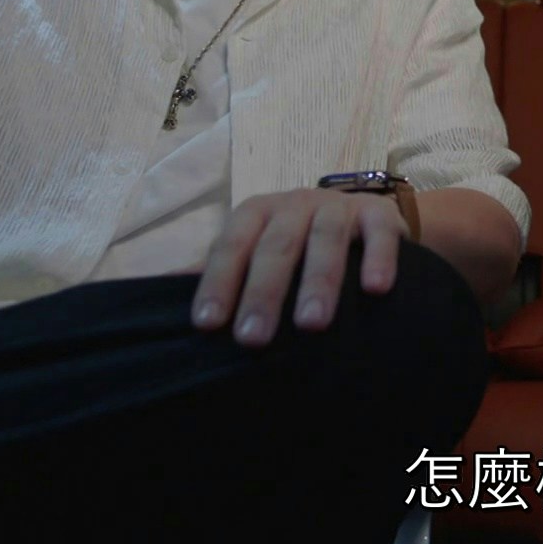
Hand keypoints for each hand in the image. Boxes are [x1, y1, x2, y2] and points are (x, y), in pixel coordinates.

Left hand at [191, 188, 407, 345]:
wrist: (364, 217)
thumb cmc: (298, 243)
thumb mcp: (257, 247)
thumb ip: (221, 269)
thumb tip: (161, 294)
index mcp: (258, 213)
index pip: (232, 245)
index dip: (219, 282)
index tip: (207, 323)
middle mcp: (296, 205)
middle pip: (276, 246)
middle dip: (263, 293)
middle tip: (253, 338)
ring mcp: (339, 208)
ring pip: (326, 240)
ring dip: (318, 281)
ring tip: (311, 324)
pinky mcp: (381, 215)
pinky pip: (379, 234)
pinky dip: (378, 259)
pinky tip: (375, 289)